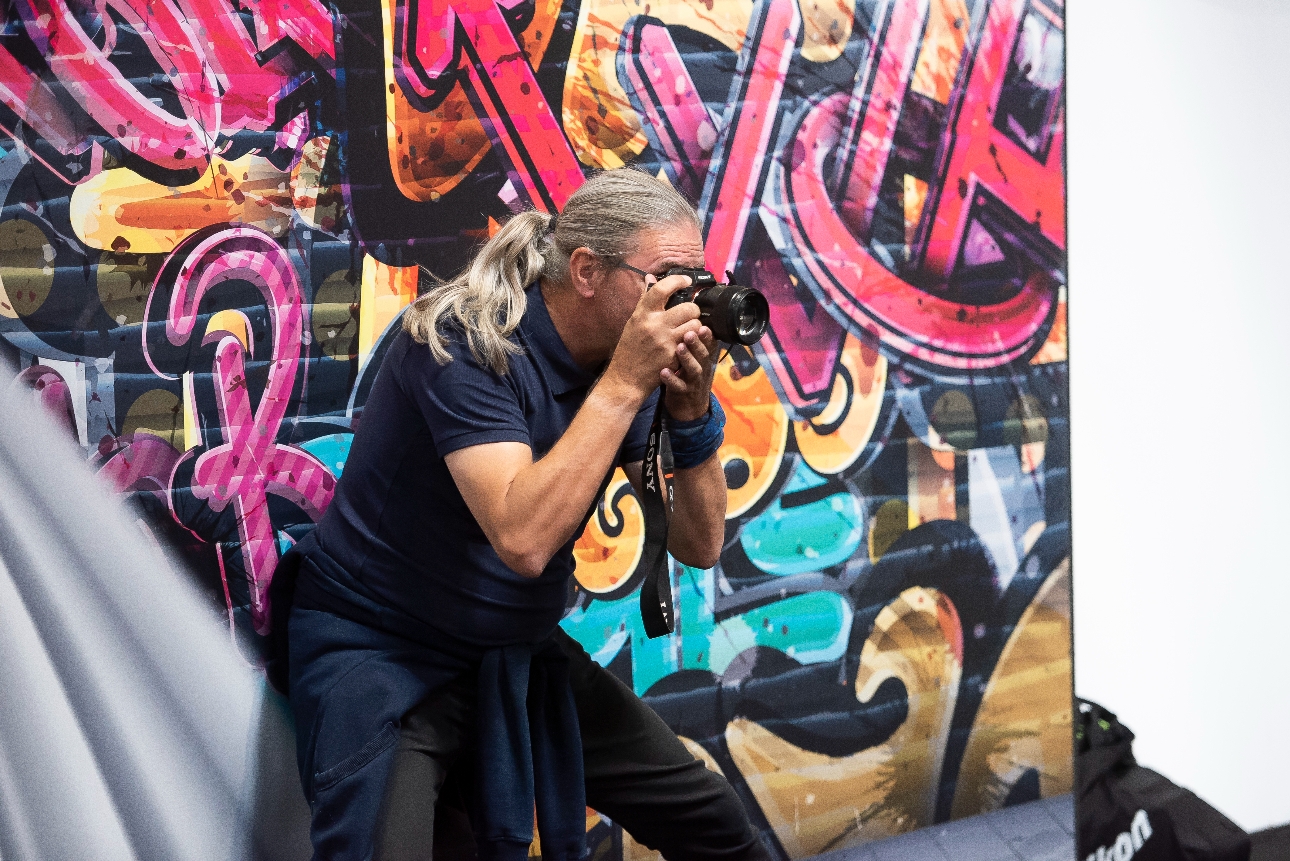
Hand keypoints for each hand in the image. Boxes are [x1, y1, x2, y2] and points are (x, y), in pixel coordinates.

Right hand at [603, 272, 702, 398]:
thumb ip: (645, 300)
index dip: (678, 281)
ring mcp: (665, 340)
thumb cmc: (629, 350)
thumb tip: (651, 278)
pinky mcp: (674, 355)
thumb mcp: (633, 322)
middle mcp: (654, 324)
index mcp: (642, 313)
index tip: (687, 282)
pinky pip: (693, 342)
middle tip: (688, 317)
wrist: (626, 379)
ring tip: (687, 332)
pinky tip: (685, 346)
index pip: (662, 288)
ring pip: (696, 325)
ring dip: (695, 328)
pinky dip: (692, 343)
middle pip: (689, 307)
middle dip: (693, 311)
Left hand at [661, 324, 716, 421]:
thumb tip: (686, 315)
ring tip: (679, 347)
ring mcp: (693, 381)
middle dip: (698, 343)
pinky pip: (678, 387)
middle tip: (689, 333)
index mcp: (703, 356)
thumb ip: (691, 341)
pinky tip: (663, 372)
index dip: (707, 335)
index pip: (709, 343)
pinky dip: (672, 379)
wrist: (688, 406)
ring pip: (694, 370)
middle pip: (704, 354)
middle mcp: (702, 367)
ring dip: (688, 358)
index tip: (702, 325)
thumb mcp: (693, 358)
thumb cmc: (686, 374)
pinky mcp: (683, 393)